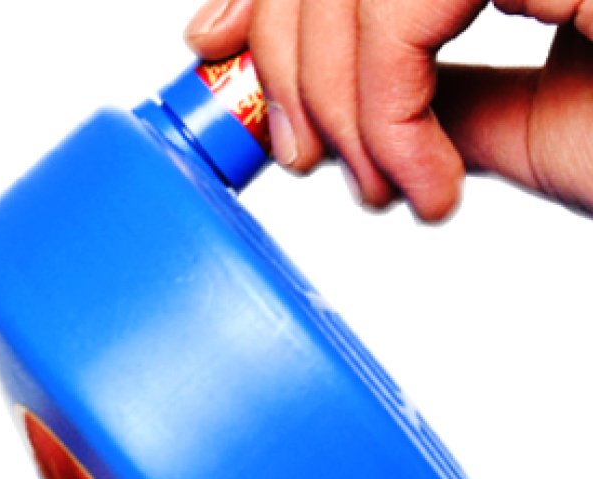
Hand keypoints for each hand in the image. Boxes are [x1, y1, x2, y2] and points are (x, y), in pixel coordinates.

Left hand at [186, 0, 592, 218]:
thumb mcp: (539, 120)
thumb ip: (446, 93)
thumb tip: (353, 101)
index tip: (215, 46)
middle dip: (283, 53)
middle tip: (300, 157)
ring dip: (334, 96)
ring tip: (379, 186)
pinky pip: (402, 7)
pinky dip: (386, 105)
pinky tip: (424, 176)